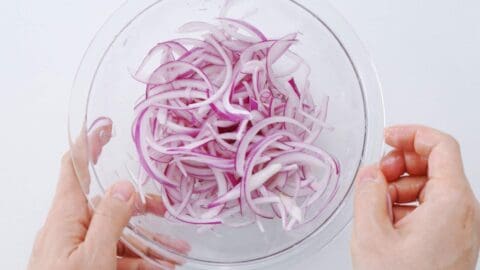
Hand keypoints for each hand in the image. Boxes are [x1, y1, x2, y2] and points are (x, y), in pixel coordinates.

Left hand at [27, 121, 188, 269]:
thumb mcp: (92, 258)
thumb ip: (109, 220)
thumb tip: (124, 187)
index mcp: (65, 218)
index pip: (73, 169)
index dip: (87, 144)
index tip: (105, 126)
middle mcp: (71, 229)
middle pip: (106, 204)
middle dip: (138, 205)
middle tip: (163, 207)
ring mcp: (79, 250)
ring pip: (117, 233)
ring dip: (147, 240)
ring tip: (174, 250)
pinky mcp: (87, 267)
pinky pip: (116, 255)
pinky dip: (140, 259)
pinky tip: (161, 266)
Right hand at [351, 125, 479, 269]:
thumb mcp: (371, 234)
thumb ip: (368, 192)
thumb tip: (370, 172)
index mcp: (452, 202)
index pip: (441, 146)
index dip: (412, 134)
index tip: (388, 136)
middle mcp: (464, 211)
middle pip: (436, 164)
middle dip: (402, 163)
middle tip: (375, 174)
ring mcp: (460, 225)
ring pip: (431, 185)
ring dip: (400, 185)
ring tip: (376, 203)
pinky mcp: (452, 237)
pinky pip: (431, 206)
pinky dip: (407, 203)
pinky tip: (387, 219)